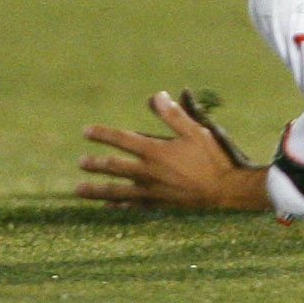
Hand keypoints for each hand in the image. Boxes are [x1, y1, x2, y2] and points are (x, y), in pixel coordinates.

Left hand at [76, 89, 271, 210]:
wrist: (224, 191)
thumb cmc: (212, 158)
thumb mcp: (196, 131)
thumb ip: (174, 115)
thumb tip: (156, 95)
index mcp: (156, 150)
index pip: (122, 140)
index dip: (103, 134)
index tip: (86, 131)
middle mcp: (148, 172)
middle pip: (114, 167)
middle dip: (95, 164)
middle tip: (80, 163)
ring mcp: (151, 191)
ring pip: (116, 191)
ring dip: (96, 190)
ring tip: (79, 190)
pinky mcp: (157, 205)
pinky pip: (131, 206)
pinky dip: (117, 205)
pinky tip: (108, 206)